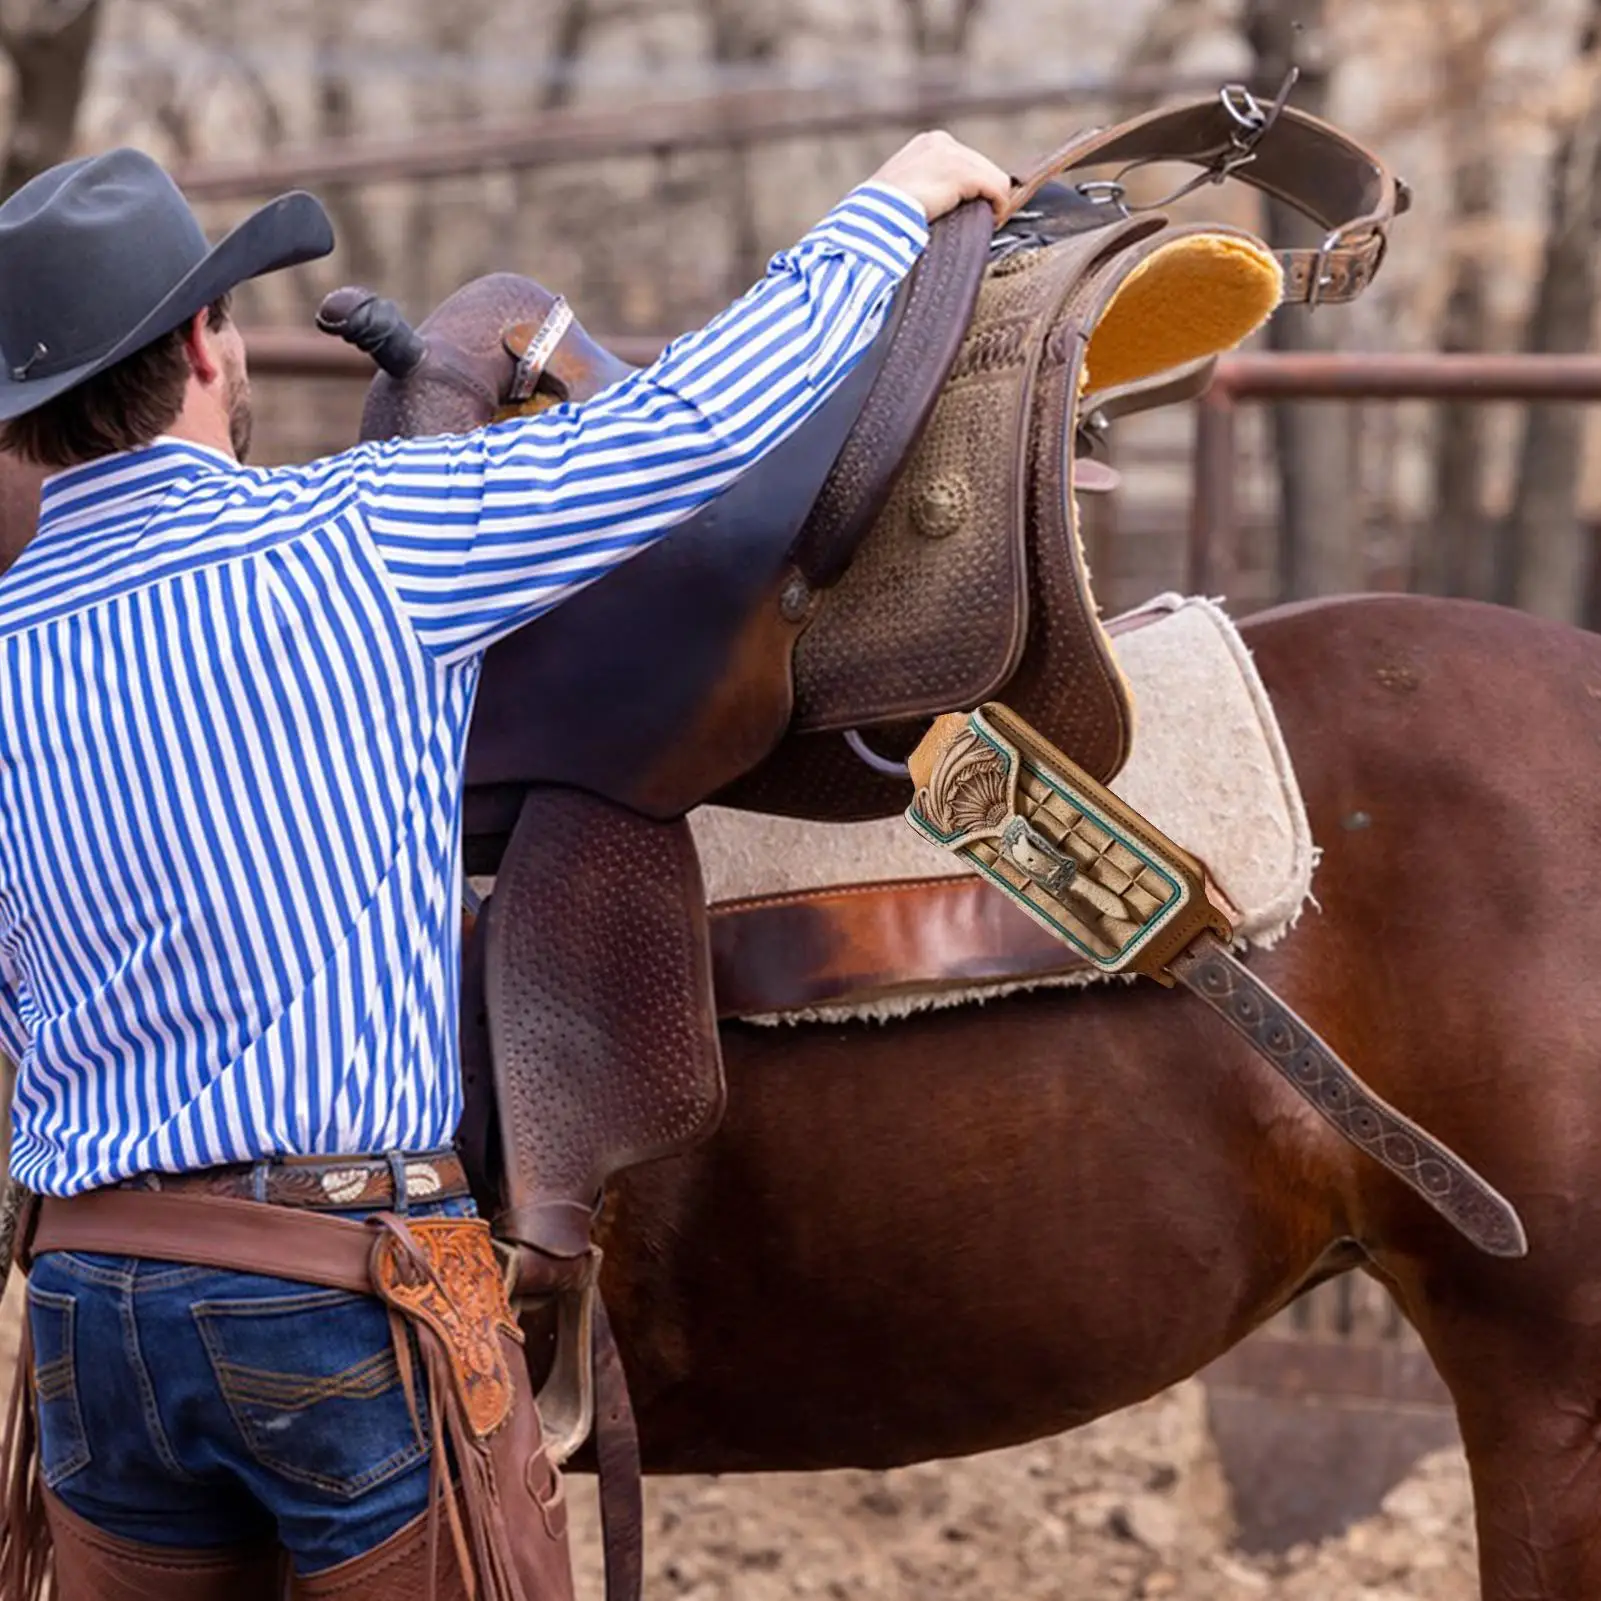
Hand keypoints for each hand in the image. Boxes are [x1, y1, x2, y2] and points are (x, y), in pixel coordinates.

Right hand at [870, 131, 1012, 222]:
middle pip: (983, 167)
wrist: (874, 219)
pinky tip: (993, 220)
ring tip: (985, 222)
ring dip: (992, 202)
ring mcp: (953, 155)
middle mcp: (941, 142)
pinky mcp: (963, 173)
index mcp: (927, 144)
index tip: (966, 210)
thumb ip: (930, 187)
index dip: (972, 188)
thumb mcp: (906, 191)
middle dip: (983, 194)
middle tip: (978, 218)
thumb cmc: (881, 215)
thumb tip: (948, 203)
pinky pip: (998, 189)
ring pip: (994, 179)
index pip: (965, 162)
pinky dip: (999, 207)